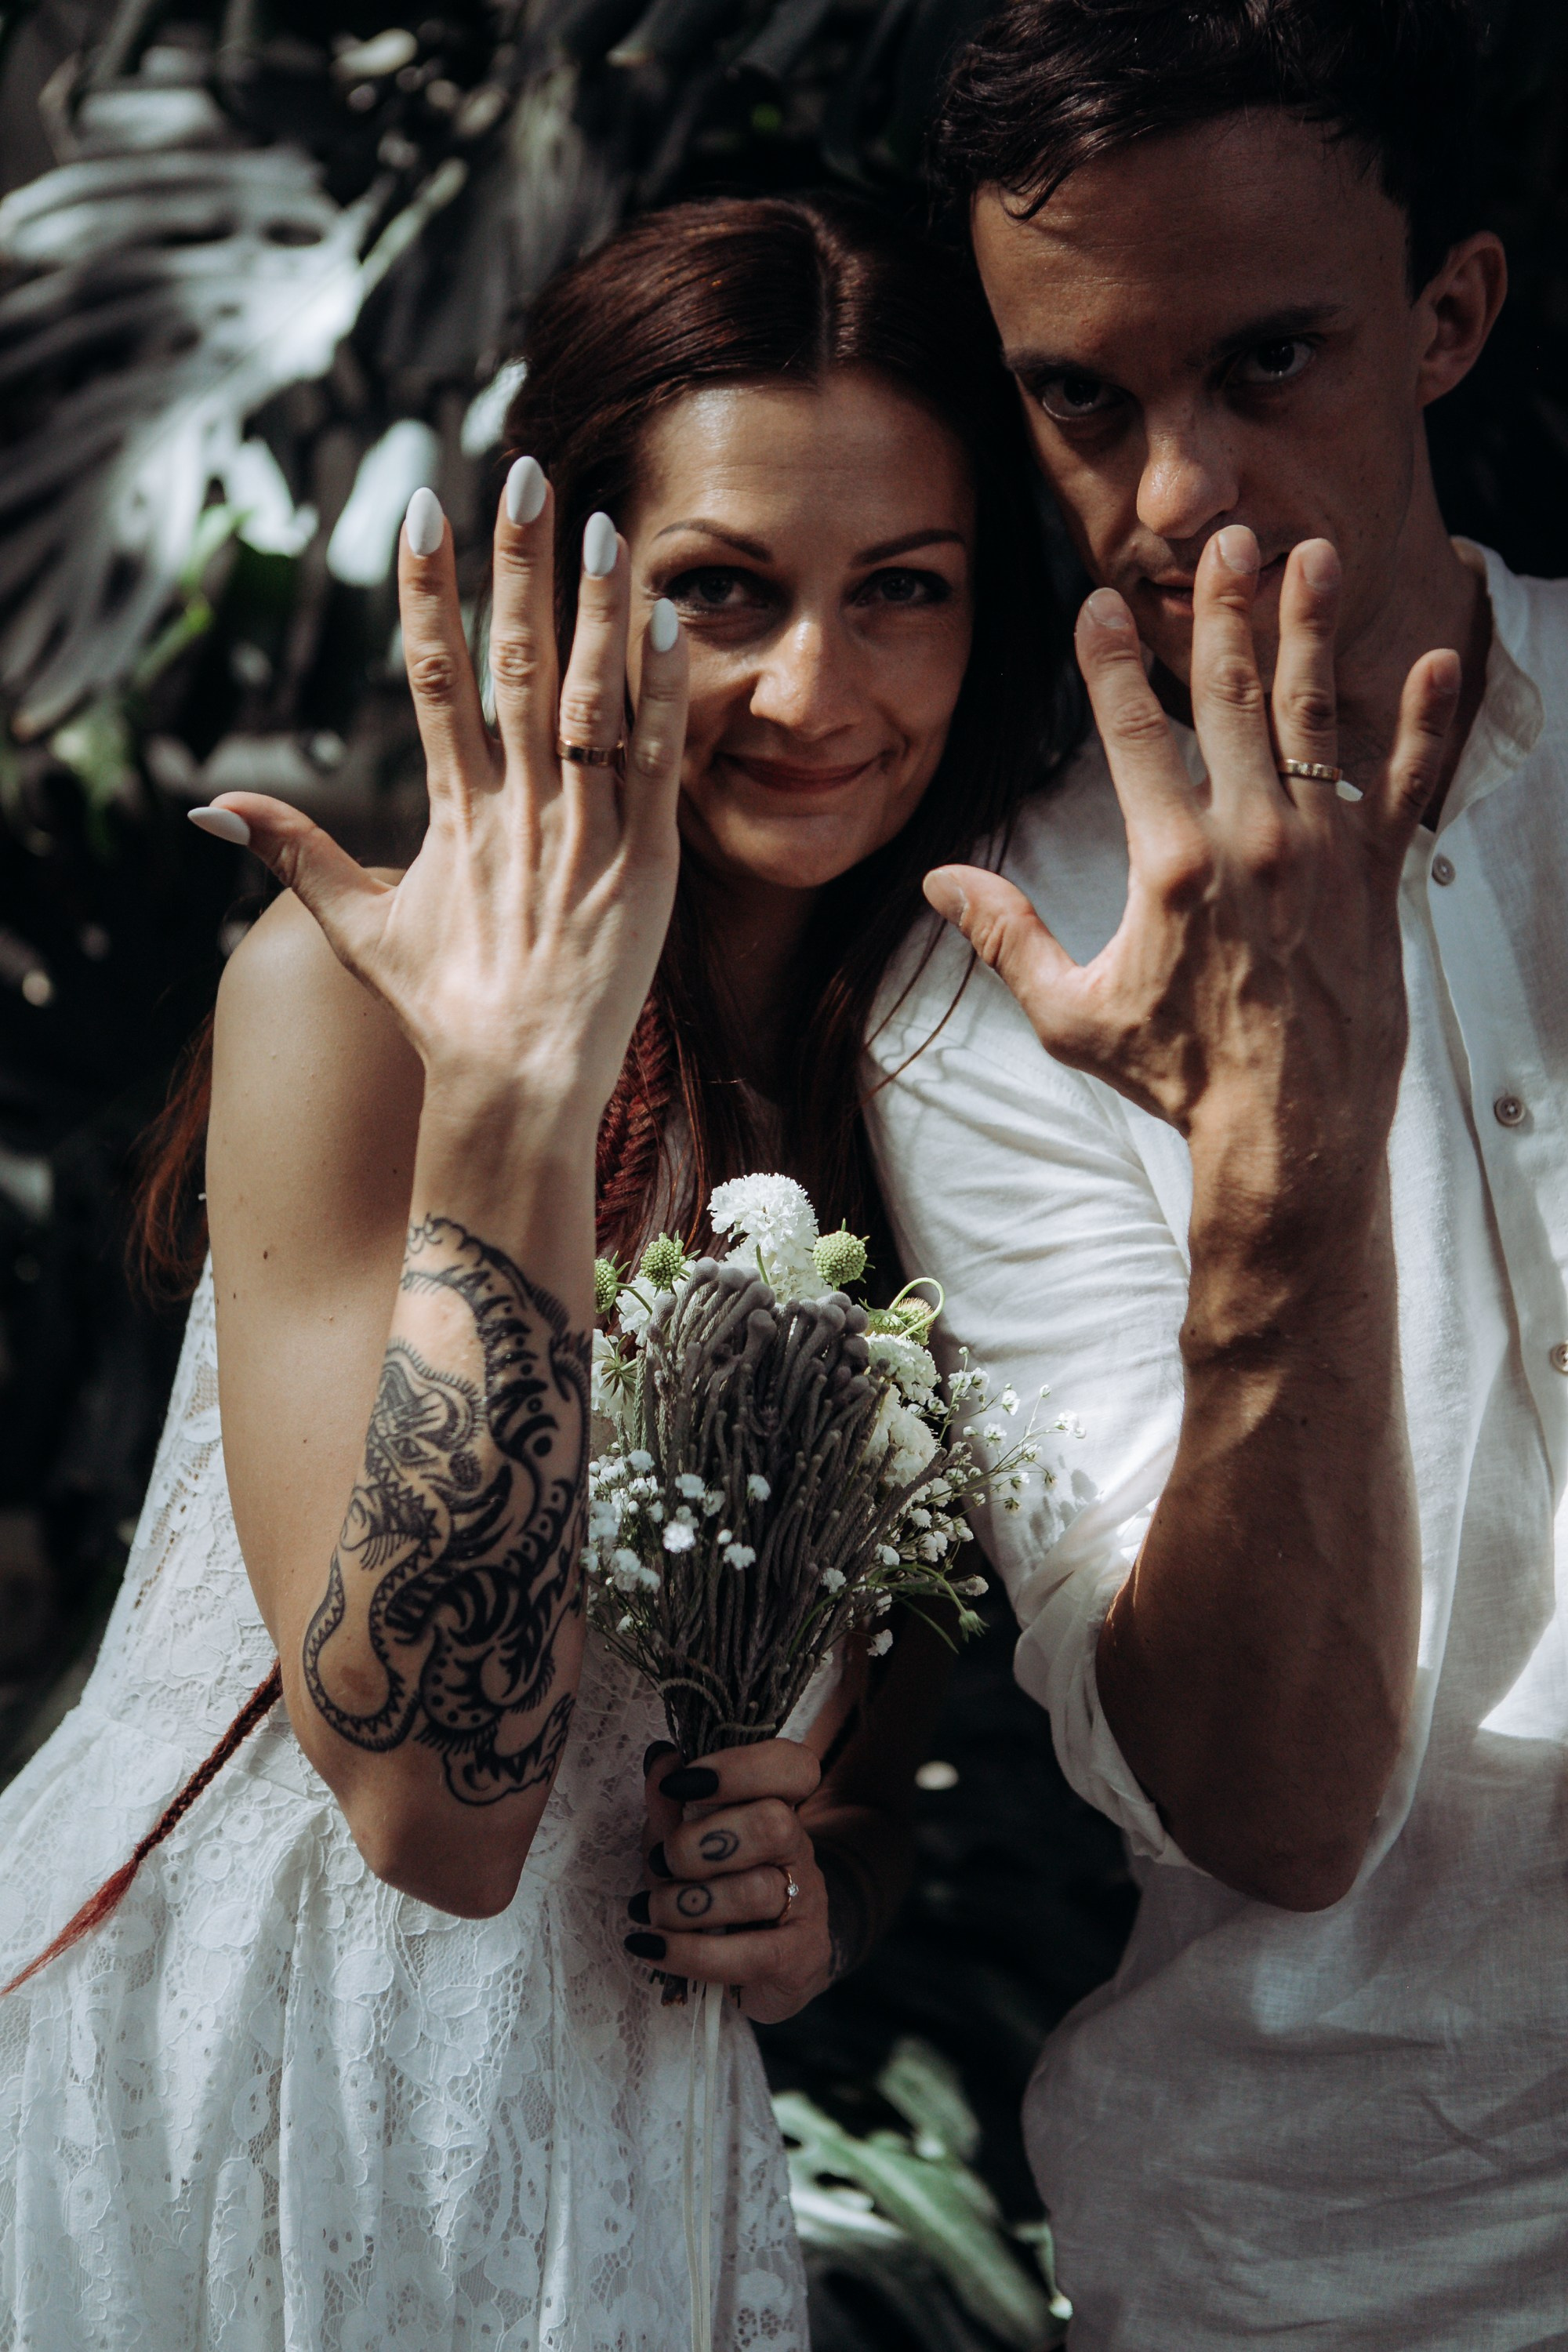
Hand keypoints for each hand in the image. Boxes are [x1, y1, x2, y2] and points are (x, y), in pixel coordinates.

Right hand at [193, 465, 686, 1135]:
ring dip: (597, 609)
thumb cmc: (442, 1010)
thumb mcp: (358, 929)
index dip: (428, 590)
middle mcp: (517, 809)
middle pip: (515, 664)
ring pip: (592, 700)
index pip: (433, 676)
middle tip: (526, 473)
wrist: (515, 1084)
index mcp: (453, 811)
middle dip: (518, 565)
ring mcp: (584, 834)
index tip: (425, 510)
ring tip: (602, 524)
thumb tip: (209, 810)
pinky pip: (655, 765)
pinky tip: (670, 622)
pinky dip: (664, 694)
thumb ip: (292, 856)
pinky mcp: (646, 866)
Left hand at [626, 1741, 833, 2023]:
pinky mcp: (799, 1957)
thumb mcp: (683, 1843)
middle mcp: (799, 1848)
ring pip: (755, 1891)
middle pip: (774, 1824)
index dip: (739, 1768)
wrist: (760, 1965)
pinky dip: (689, 1952)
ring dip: (685, 1903)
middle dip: (701, 1843)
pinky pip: (749, 1955)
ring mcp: (806, 1903)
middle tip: (661, 1862)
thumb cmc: (713, 1889)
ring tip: (651, 1911)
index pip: (792, 1768)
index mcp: (779, 1806)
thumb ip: (672, 1805)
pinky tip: (652, 1946)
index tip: (680, 1783)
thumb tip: (661, 1759)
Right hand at [925, 529, 1459, 1243]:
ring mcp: (1322, 851)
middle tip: (1225, 537)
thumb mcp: (1070, 1013)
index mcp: (1170, 863)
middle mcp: (1251, 838)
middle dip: (1222, 609)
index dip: (1109, 662)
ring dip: (1309, 631)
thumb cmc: (1177, 1077)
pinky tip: (1436, 662)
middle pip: (1229, 696)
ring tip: (1312, 556)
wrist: (1289, 1132)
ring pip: (1314, 716)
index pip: (1131, 733)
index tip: (1098, 601)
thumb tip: (939, 881)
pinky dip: (1423, 724)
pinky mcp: (1378, 877)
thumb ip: (1007, 936)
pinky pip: (1406, 784)